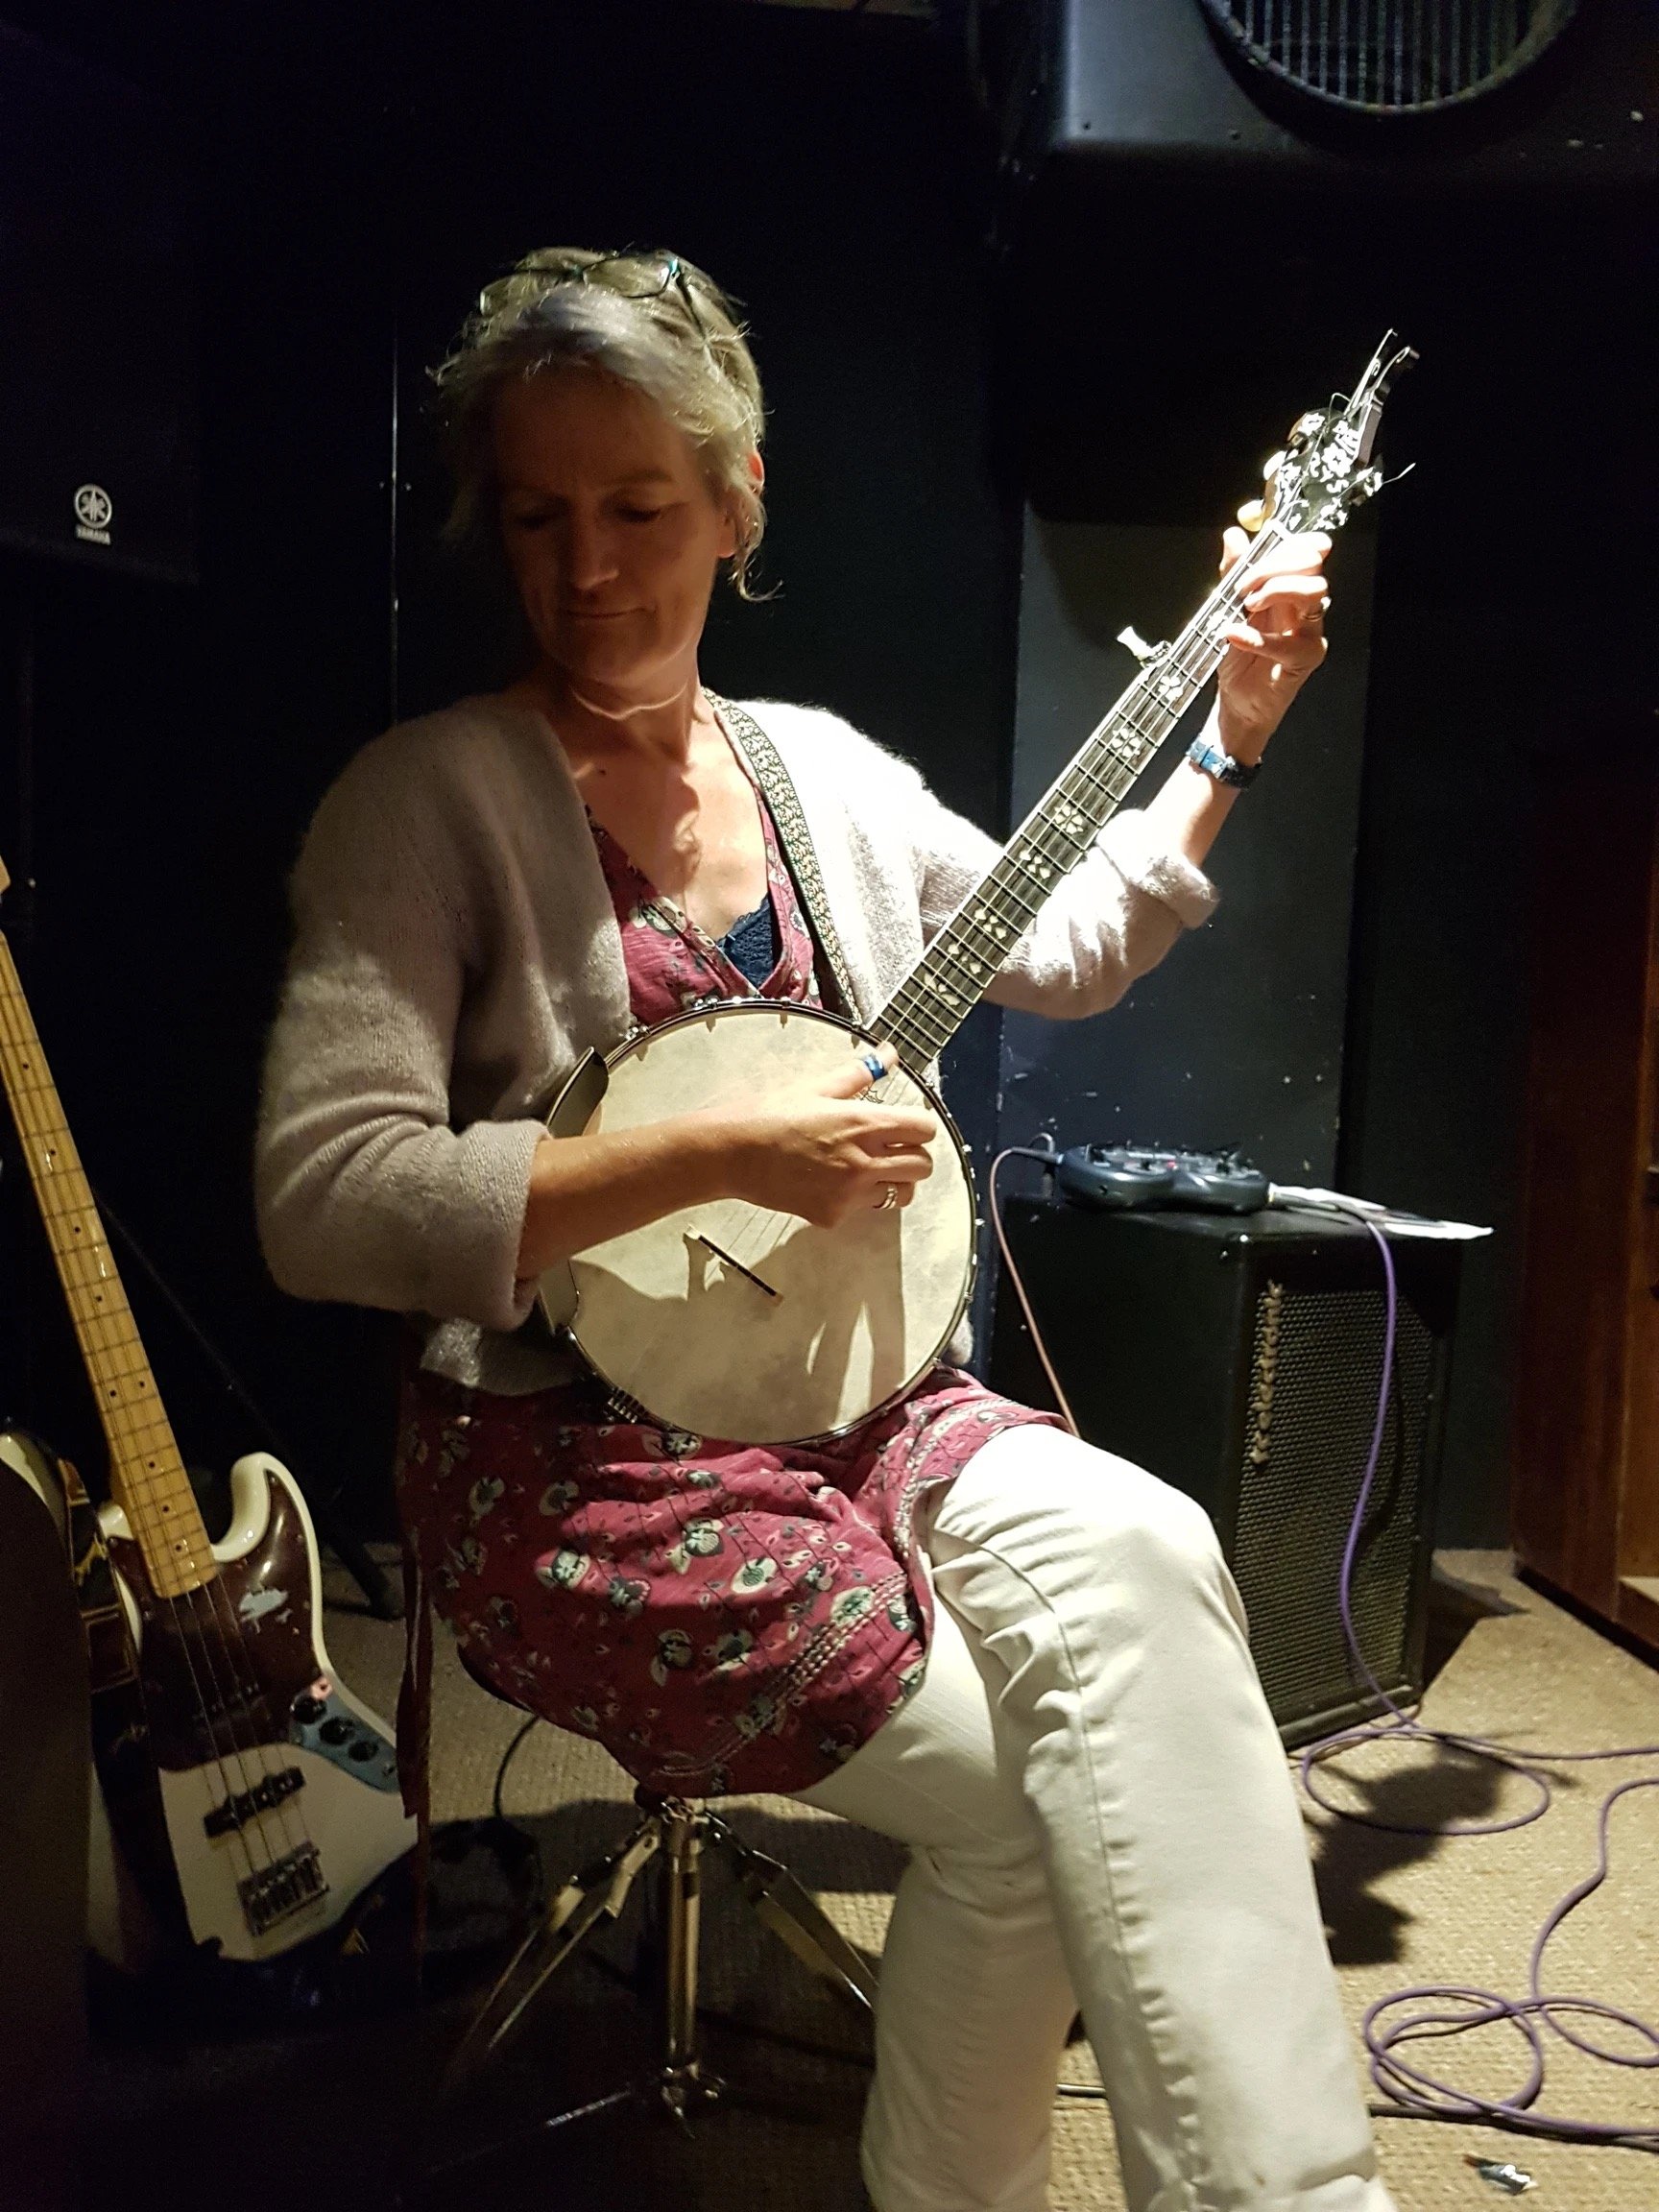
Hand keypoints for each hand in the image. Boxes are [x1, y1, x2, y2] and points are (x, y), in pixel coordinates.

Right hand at [717, 1042, 936, 1228]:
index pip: (925, 1129)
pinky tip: (830, 1182)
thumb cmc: (767, 1115)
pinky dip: (854, 1199)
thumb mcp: (815, 1087)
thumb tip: (888, 1055)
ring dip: (892, 1181)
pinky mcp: (832, 1215)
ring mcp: (848, 1193)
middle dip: (912, 1155)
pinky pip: (862, 1211)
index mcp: (863, 1123)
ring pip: (900, 1194)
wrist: (730, 1153)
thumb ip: (859, 1074)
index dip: (919, 1125)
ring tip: (866, 1168)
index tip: (906, 1125)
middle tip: (891, 1148)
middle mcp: (863, 1161)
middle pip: (923, 1166)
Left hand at [1214, 528, 1330, 758]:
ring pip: (1314, 591)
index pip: (1307, 551)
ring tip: (1246, 607)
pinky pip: (1289, 642)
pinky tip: (1232, 636)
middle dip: (1273, 566)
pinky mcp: (1304, 659)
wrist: (1236, 703)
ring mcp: (1310, 631)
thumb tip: (1234, 536)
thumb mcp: (1226, 609)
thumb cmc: (1238, 658)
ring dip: (1277, 590)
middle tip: (1242, 587)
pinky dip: (1256, 638)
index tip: (1256, 552)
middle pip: (1310, 564)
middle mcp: (1305, 606)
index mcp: (1290, 588)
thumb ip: (1232, 573)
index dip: (1290, 543)